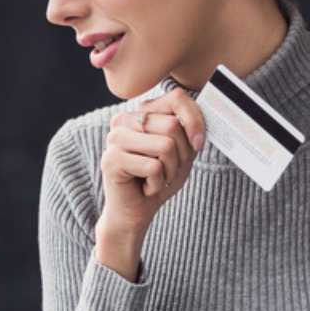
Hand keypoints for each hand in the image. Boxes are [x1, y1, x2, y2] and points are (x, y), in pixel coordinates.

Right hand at [98, 87, 205, 234]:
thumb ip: (189, 130)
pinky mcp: (111, 160)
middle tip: (167, 169)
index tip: (198, 145)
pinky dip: (157, 184)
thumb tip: (198, 121)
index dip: (195, 121)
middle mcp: (123, 120)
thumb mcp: (182, 151)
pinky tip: (144, 187)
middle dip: (181, 155)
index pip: (177, 98)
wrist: (134, 212)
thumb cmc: (158, 179)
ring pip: (165, 146)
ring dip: (170, 171)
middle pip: (173, 125)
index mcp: (140, 112)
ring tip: (155, 178)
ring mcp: (114, 139)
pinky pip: (153, 167)